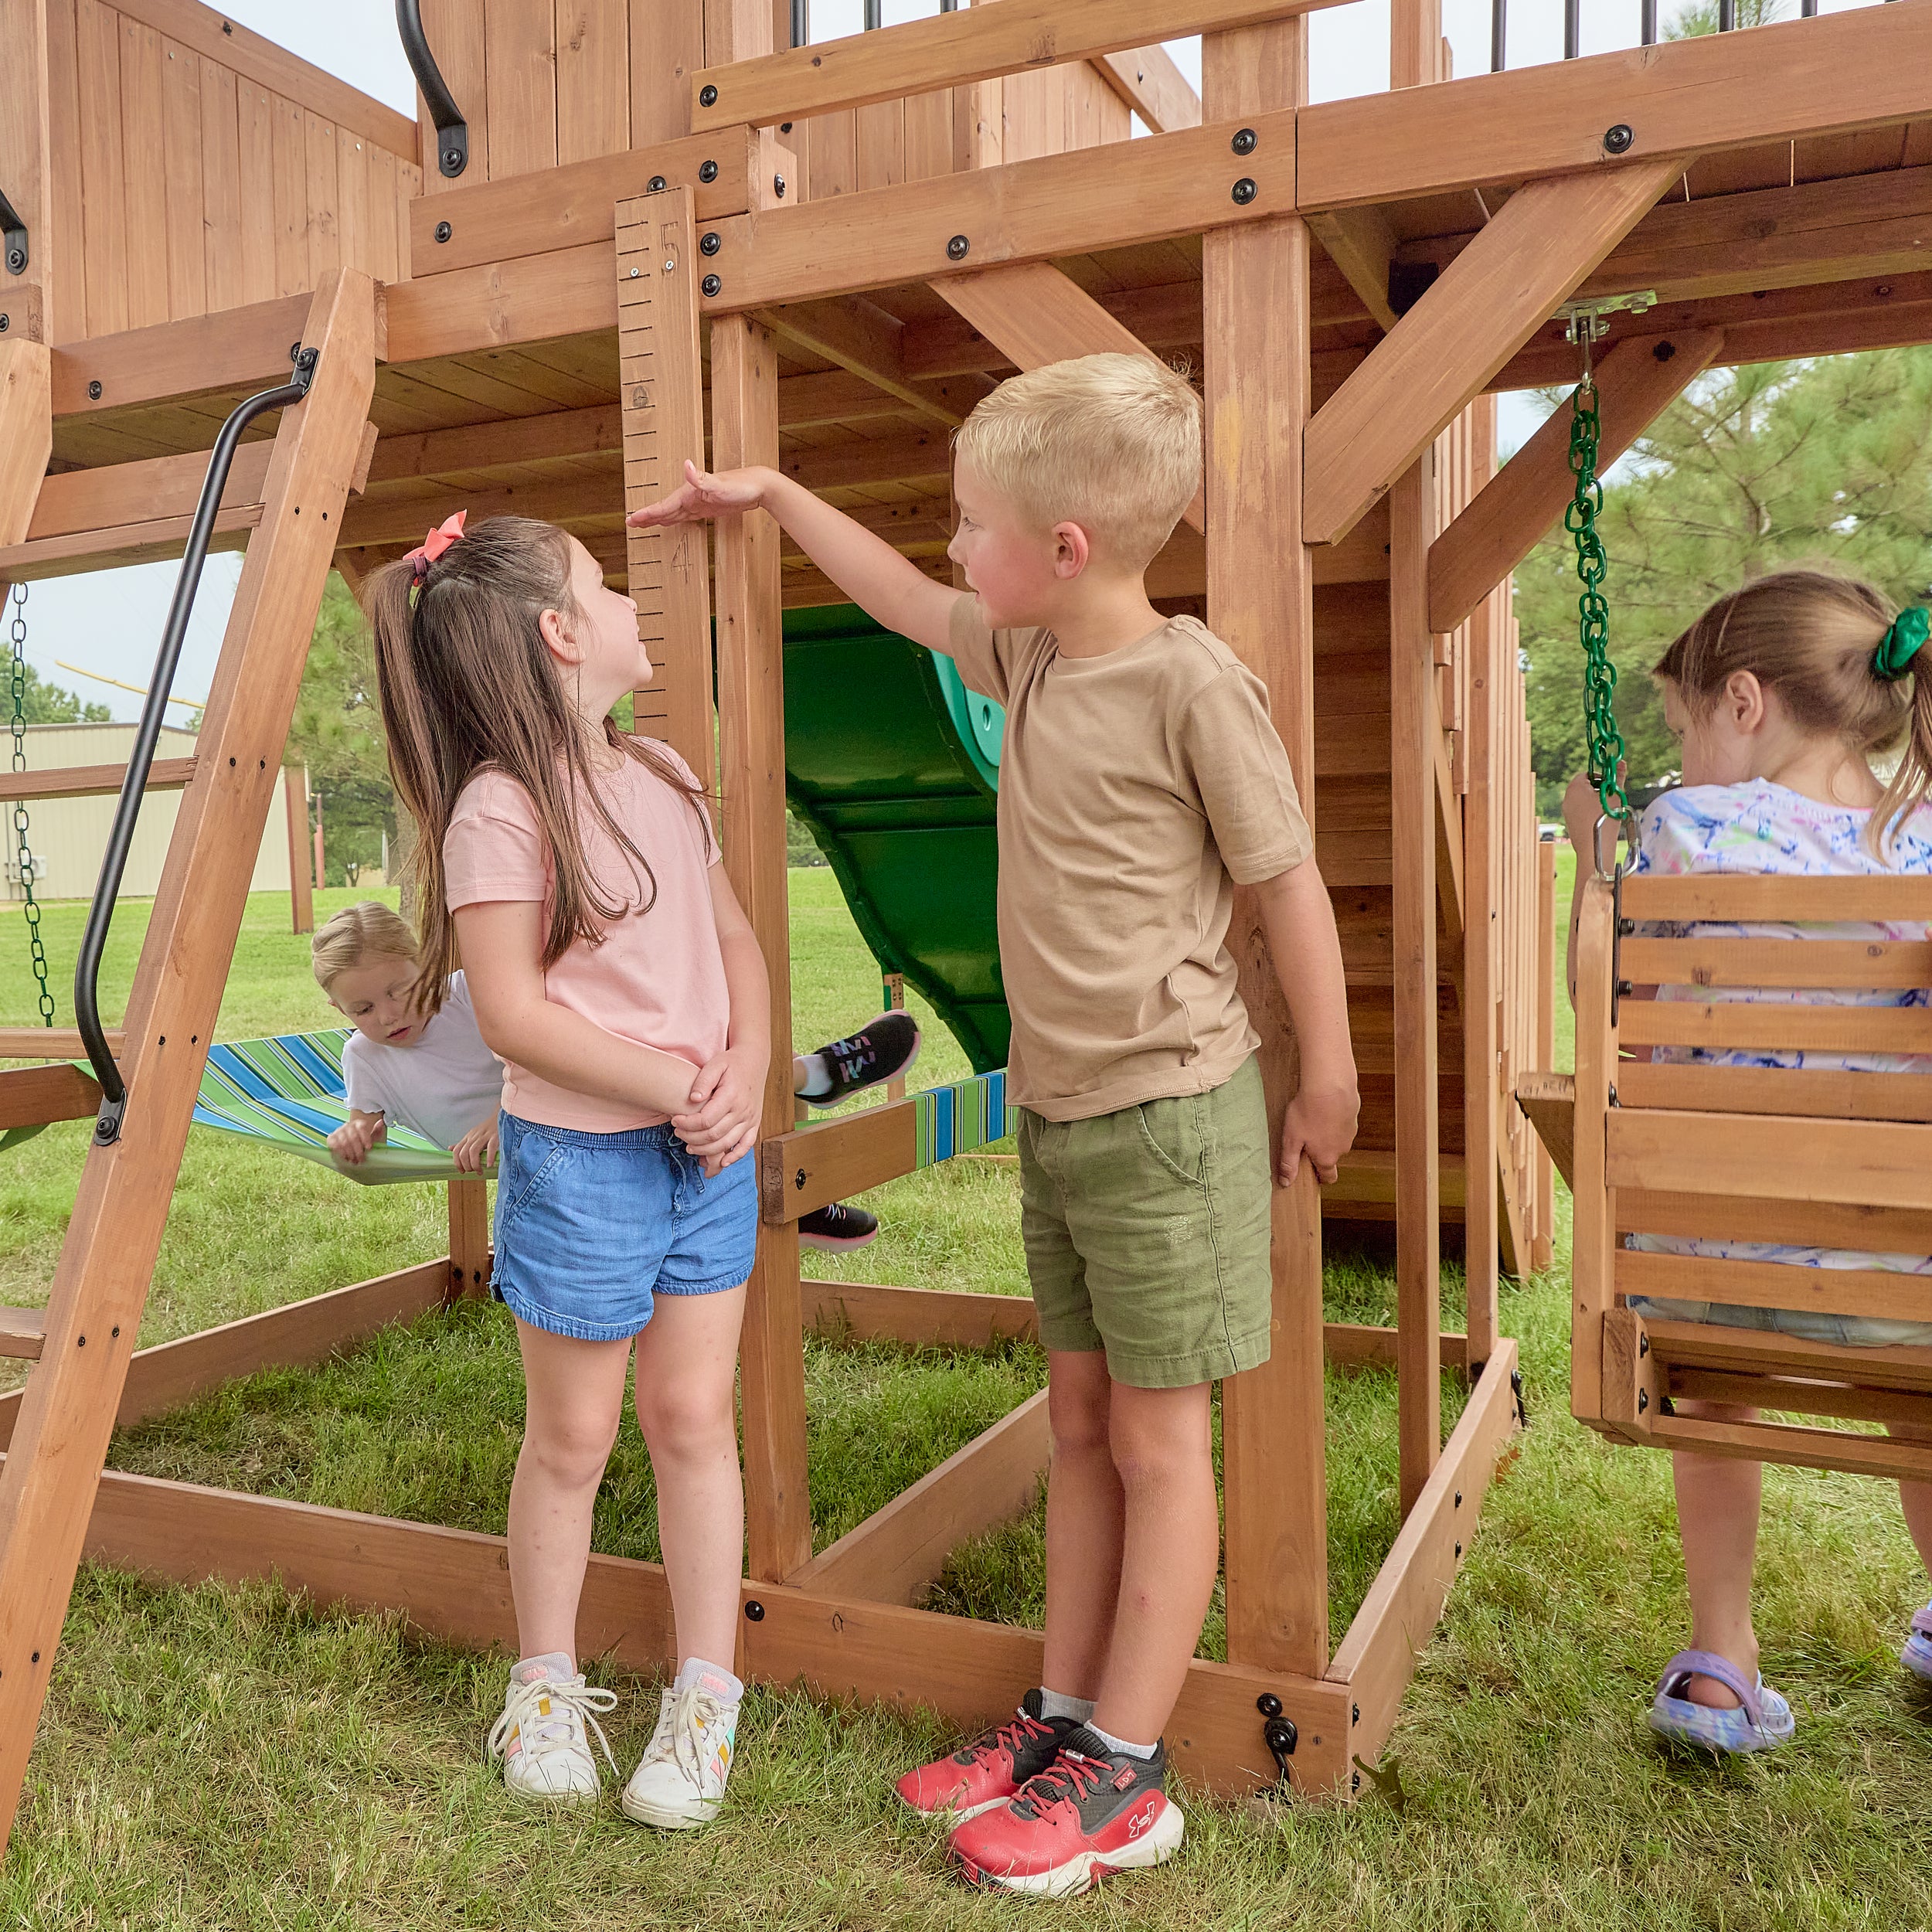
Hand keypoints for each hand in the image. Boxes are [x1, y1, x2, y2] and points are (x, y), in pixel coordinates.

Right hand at [328, 1113, 385, 1165]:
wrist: (353, 1152)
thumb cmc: (364, 1145)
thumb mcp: (373, 1139)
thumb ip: (377, 1131)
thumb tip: (381, 1122)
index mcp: (358, 1124)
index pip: (361, 1127)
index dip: (365, 1137)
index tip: (369, 1148)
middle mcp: (347, 1125)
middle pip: (353, 1137)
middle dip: (358, 1150)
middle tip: (361, 1160)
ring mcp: (338, 1131)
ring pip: (344, 1142)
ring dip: (350, 1153)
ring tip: (354, 1161)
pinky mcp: (331, 1138)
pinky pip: (335, 1145)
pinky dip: (341, 1153)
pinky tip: (346, 1158)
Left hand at [450, 1117, 498, 1172]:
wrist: (502, 1116)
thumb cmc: (488, 1128)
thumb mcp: (472, 1135)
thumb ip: (462, 1143)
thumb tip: (450, 1149)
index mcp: (468, 1137)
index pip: (456, 1151)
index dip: (457, 1163)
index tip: (462, 1171)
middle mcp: (474, 1136)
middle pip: (463, 1153)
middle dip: (466, 1166)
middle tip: (474, 1171)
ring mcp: (484, 1136)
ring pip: (473, 1151)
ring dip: (475, 1164)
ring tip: (480, 1171)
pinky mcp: (496, 1136)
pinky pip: (491, 1147)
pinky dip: (489, 1158)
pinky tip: (489, 1165)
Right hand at [626, 460, 767, 530]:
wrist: (759, 486)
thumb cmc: (741, 485)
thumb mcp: (720, 484)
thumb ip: (701, 478)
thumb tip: (686, 465)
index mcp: (689, 492)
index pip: (664, 506)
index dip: (647, 514)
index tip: (631, 520)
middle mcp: (691, 496)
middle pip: (664, 509)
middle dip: (647, 517)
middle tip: (630, 523)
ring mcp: (698, 502)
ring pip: (673, 513)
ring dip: (658, 518)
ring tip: (643, 524)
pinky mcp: (707, 508)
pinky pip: (685, 515)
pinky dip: (674, 519)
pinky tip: (669, 521)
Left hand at [671, 1044, 768, 1176]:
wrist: (754, 1061)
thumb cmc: (731, 1063)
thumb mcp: (715, 1064)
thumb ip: (703, 1080)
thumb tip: (693, 1099)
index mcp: (731, 1096)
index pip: (706, 1120)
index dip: (687, 1124)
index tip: (675, 1120)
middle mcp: (743, 1111)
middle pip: (714, 1135)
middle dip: (691, 1138)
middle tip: (678, 1133)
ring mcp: (750, 1119)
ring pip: (727, 1144)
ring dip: (706, 1150)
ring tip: (689, 1146)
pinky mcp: (754, 1124)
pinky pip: (746, 1146)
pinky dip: (735, 1157)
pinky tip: (722, 1162)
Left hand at [1278, 1081, 1358, 1186]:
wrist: (1330, 1085)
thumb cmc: (1309, 1111)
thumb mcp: (1291, 1139)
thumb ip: (1289, 1162)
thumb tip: (1286, 1181)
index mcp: (1327, 1157)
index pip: (1328, 1177)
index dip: (1320, 1177)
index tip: (1312, 1173)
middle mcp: (1342, 1148)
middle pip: (1331, 1157)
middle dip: (1319, 1151)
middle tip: (1304, 1138)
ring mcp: (1350, 1132)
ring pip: (1338, 1139)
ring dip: (1327, 1134)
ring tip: (1312, 1120)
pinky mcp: (1353, 1116)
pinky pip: (1342, 1123)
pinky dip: (1334, 1120)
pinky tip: (1323, 1109)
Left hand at [1563, 767, 1625, 873]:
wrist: (1594, 847)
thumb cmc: (1605, 818)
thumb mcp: (1614, 794)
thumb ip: (1618, 777)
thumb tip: (1621, 761)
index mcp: (1574, 787)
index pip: (1587, 774)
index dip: (1601, 776)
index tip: (1612, 784)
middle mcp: (1567, 798)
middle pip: (1584, 787)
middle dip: (1599, 789)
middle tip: (1612, 796)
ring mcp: (1566, 811)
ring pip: (1583, 800)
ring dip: (1596, 801)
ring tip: (1609, 809)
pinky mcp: (1569, 823)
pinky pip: (1581, 812)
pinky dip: (1591, 812)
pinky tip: (1602, 819)